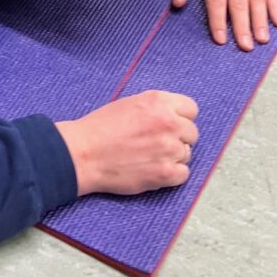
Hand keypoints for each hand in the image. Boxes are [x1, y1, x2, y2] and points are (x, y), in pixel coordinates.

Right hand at [56, 90, 198, 195]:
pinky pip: (184, 174)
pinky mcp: (166, 173)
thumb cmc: (100, 128)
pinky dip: (171, 174)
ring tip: (150, 156)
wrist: (84, 154)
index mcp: (158, 102)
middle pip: (192, 132)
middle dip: (178, 137)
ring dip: (173, 156)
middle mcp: (168, 123)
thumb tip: (173, 116)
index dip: (181, 117)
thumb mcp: (129, 104)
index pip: (191, 108)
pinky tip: (153, 169)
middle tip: (157, 142)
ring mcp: (169, 149)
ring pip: (187, 154)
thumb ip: (155, 108)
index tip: (171, 124)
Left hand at [171, 0, 276, 50]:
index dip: (218, 21)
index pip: (216, 1)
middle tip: (245, 46)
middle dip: (243, 27)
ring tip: (262, 39)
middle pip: (239, 4)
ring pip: (257, 0)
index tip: (220, 39)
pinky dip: (276, 7)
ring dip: (261, 21)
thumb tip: (177, 4)